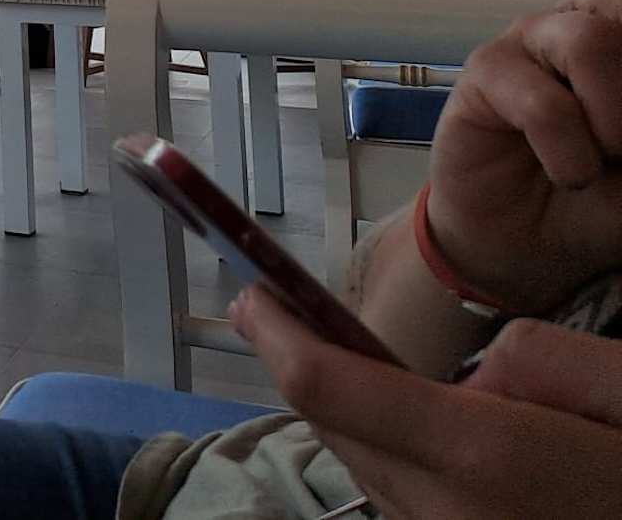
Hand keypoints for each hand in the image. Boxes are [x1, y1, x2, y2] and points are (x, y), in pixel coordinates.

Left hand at [235, 289, 621, 517]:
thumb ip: (538, 357)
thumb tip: (477, 376)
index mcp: (484, 456)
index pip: (331, 389)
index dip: (278, 334)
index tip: (251, 292)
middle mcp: (452, 513)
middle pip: (333, 427)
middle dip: (300, 362)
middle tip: (277, 306)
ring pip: (363, 467)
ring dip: (346, 414)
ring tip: (339, 357)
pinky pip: (402, 500)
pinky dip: (387, 455)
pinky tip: (410, 428)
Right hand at [424, 0, 621, 313]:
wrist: (525, 243)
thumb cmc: (596, 198)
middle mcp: (580, 23)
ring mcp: (529, 40)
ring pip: (590, 43)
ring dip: (614, 121)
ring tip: (607, 158)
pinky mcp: (485, 72)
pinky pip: (544, 105)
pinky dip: (570, 155)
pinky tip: (568, 175)